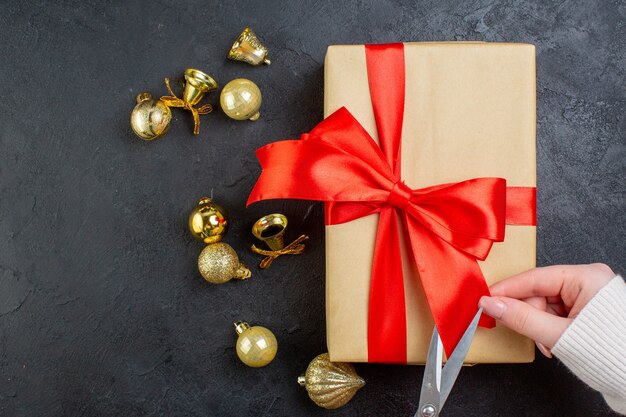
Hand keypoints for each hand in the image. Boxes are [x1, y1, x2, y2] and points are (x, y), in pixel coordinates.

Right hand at [478, 263, 614, 356]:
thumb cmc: (609, 352)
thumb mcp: (558, 334)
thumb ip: (521, 318)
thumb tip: (491, 304)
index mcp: (587, 277)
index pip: (535, 278)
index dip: (507, 290)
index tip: (485, 298)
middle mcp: (588, 279)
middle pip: (538, 291)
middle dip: (530, 315)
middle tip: (529, 334)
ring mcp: (588, 293)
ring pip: (544, 303)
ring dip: (539, 324)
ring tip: (549, 343)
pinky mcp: (586, 305)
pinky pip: (554, 310)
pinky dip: (548, 326)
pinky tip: (553, 340)